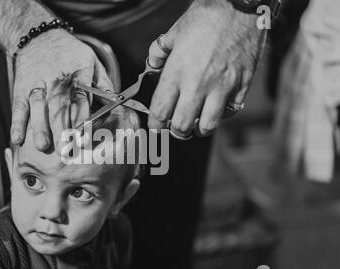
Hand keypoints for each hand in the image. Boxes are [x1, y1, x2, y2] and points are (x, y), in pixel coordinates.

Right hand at [11, 29, 112, 150]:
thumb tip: (116, 103)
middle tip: (65, 150)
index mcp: (77, 72)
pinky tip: (17, 139)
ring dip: (39, 127)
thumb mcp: (92, 60)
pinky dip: (17, 122)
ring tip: (42, 146)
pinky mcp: (21, 88)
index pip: (80, 97)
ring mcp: (37, 83)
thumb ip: (104, 83)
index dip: (82, 118)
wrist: (39, 37)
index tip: (84, 136)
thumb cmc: (70, 54)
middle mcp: (56, 78)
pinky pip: (18, 106)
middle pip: (58, 105)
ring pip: (37, 106)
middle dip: (61, 128)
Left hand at [147, 0, 266, 136]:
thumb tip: (152, 66)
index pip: (160, 111)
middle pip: (181, 126)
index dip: (155, 123)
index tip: (155, 124)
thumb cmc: (208, 16)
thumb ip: (158, 52)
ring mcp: (222, 87)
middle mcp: (198, 84)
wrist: (242, 5)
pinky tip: (217, 107)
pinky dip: (222, 115)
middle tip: (175, 127)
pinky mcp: (242, 86)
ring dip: (199, 129)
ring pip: (208, 127)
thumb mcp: (174, 31)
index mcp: (177, 72)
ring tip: (197, 123)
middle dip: (175, 131)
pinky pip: (230, 112)